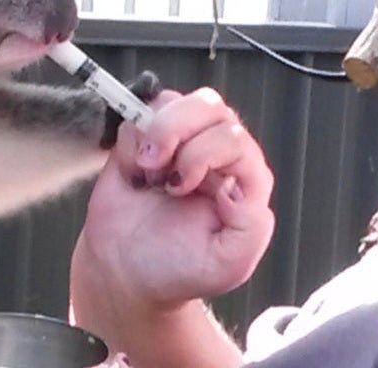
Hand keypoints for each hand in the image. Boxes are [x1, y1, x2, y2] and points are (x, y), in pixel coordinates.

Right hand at [69, 87, 273, 364]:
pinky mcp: (145, 138)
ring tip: (146, 170)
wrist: (126, 275)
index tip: (180, 188)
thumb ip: (251, 228)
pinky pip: (138, 111)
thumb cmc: (179, 269)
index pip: (235, 139)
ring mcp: (181, 141)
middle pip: (209, 107)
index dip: (204, 155)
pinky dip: (130, 137)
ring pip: (175, 101)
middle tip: (158, 170)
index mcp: (244, 178)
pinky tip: (133, 171)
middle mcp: (216, 152)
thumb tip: (235, 188)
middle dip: (177, 132)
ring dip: (154, 131)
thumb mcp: (228, 265)